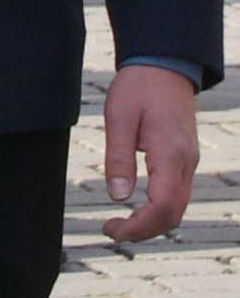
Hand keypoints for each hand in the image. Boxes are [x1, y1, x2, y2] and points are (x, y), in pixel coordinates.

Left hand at [102, 62, 198, 243]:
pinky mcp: (183, 160)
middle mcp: (186, 163)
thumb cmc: (138, 87)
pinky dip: (158, 210)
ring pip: (177, 207)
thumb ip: (118, 157)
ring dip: (151, 223)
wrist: (164, 66)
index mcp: (171, 155)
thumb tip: (118, 196)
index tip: (111, 230)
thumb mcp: (119, 117)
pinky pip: (176, 195)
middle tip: (110, 231)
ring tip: (119, 225)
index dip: (138, 226)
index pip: (162, 207)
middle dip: (144, 231)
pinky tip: (136, 210)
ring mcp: (188, 162)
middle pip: (173, 214)